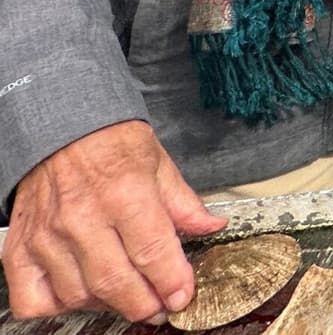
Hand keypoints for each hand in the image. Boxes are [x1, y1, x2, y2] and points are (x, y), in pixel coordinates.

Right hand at [4, 120, 226, 321]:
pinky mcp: (20, 249)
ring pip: (79, 295)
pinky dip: (57, 307)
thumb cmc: (110, 142)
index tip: (183, 296)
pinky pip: (33, 299)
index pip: (153, 252)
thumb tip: (211, 226)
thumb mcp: (159, 162)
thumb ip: (184, 203)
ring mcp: (47, 237)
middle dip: (146, 304)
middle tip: (161, 307)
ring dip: (109, 305)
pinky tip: (81, 293)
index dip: (172, 282)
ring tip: (128, 295)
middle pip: (116, 282)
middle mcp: (83, 218)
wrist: (60, 126)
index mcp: (125, 193)